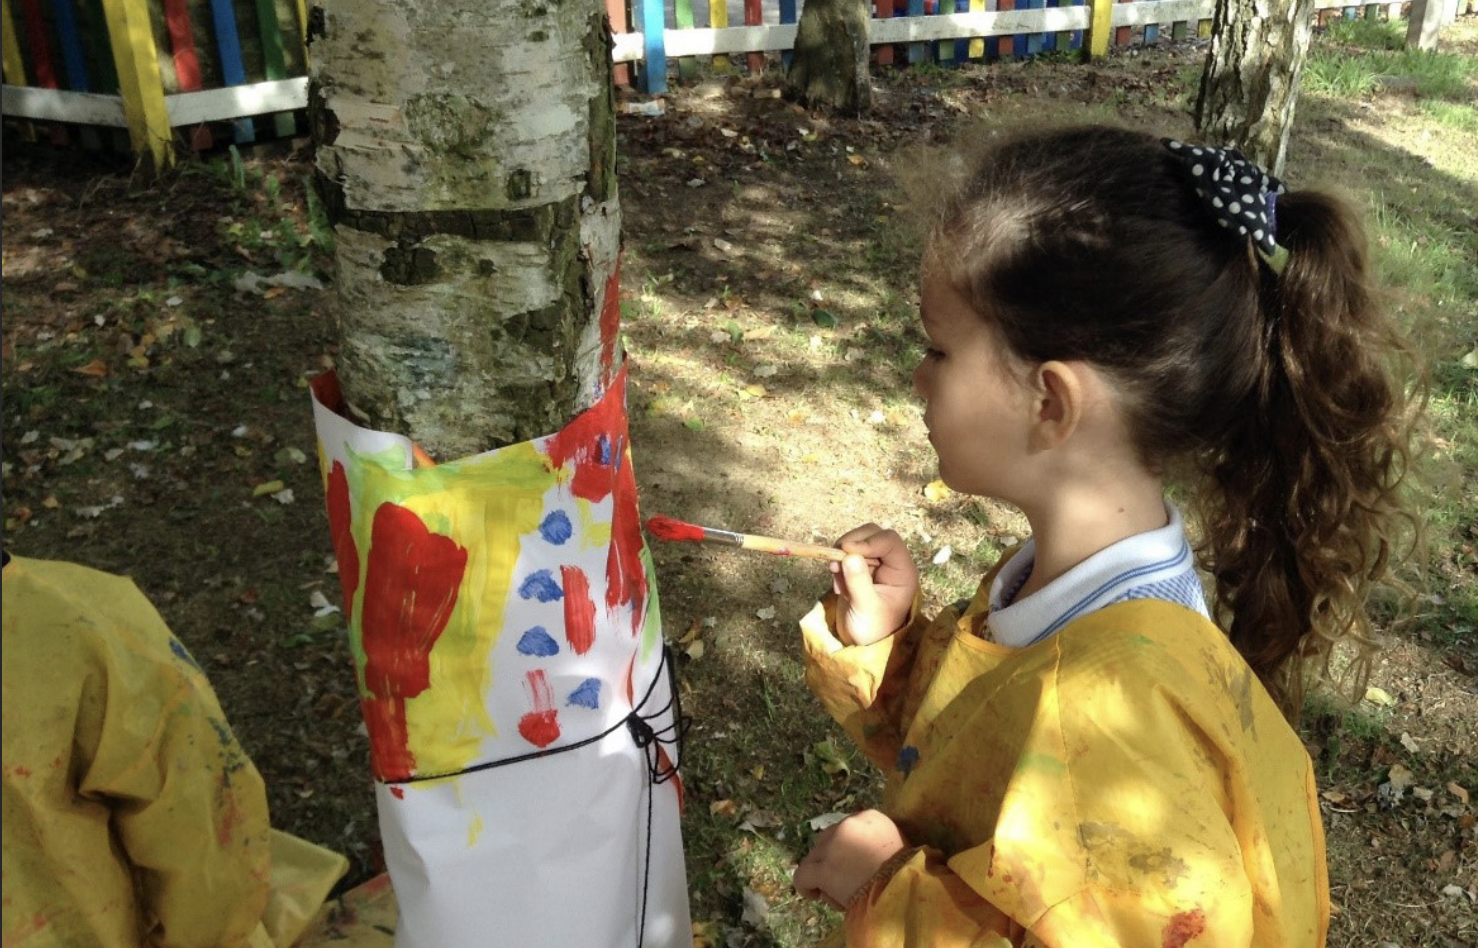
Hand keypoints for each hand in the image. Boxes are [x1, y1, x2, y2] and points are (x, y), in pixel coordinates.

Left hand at [793, 809, 907, 909]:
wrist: (906, 893)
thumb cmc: (907, 874)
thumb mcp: (898, 845)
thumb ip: (876, 841)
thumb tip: (860, 851)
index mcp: (871, 817)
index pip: (847, 829)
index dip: (847, 849)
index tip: (855, 865)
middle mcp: (849, 824)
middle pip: (827, 841)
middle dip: (832, 860)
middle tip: (846, 880)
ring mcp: (833, 846)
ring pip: (815, 857)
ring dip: (822, 874)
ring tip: (838, 892)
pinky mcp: (823, 869)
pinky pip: (802, 875)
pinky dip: (805, 886)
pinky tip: (814, 894)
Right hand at [830, 524, 918, 645]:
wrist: (861, 643)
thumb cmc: (872, 629)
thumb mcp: (866, 608)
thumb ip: (859, 582)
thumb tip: (849, 556)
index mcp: (903, 571)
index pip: (889, 541)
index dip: (868, 541)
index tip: (846, 550)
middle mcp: (891, 563)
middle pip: (873, 534)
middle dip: (852, 544)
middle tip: (835, 561)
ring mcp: (874, 564)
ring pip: (857, 542)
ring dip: (842, 556)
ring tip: (838, 582)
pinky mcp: (859, 568)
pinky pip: (845, 555)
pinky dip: (838, 566)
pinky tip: (840, 588)